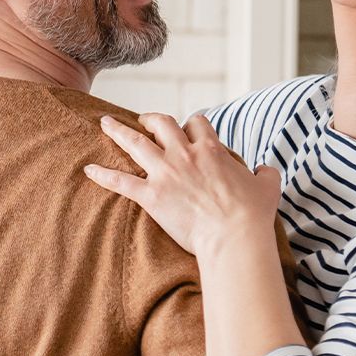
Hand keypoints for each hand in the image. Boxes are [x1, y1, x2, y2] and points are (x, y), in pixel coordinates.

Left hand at [85, 113, 282, 258]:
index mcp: (211, 149)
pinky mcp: (151, 196)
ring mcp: (166, 173)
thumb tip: (264, 170)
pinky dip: (102, 175)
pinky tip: (88, 170)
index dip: (190, 125)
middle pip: (162, 124)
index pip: (196, 124)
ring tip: (104, 123)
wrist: (234, 236)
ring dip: (118, 131)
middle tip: (143, 119)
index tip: (187, 129)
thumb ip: (265, 173)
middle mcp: (185, 154)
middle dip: (151, 119)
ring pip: (136, 143)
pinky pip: (120, 181)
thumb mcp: (267, 186)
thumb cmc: (252, 214)